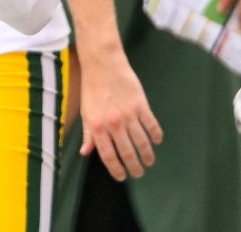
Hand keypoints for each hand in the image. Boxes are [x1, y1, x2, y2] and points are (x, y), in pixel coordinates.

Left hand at [77, 48, 161, 179]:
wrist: (103, 64)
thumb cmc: (92, 89)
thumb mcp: (85, 112)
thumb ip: (87, 134)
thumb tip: (85, 152)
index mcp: (97, 126)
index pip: (108, 155)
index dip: (116, 169)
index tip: (122, 176)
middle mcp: (113, 123)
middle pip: (127, 152)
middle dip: (134, 167)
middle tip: (139, 173)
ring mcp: (128, 114)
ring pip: (142, 142)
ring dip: (147, 155)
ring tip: (149, 161)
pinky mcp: (140, 104)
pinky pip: (151, 125)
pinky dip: (155, 136)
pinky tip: (156, 141)